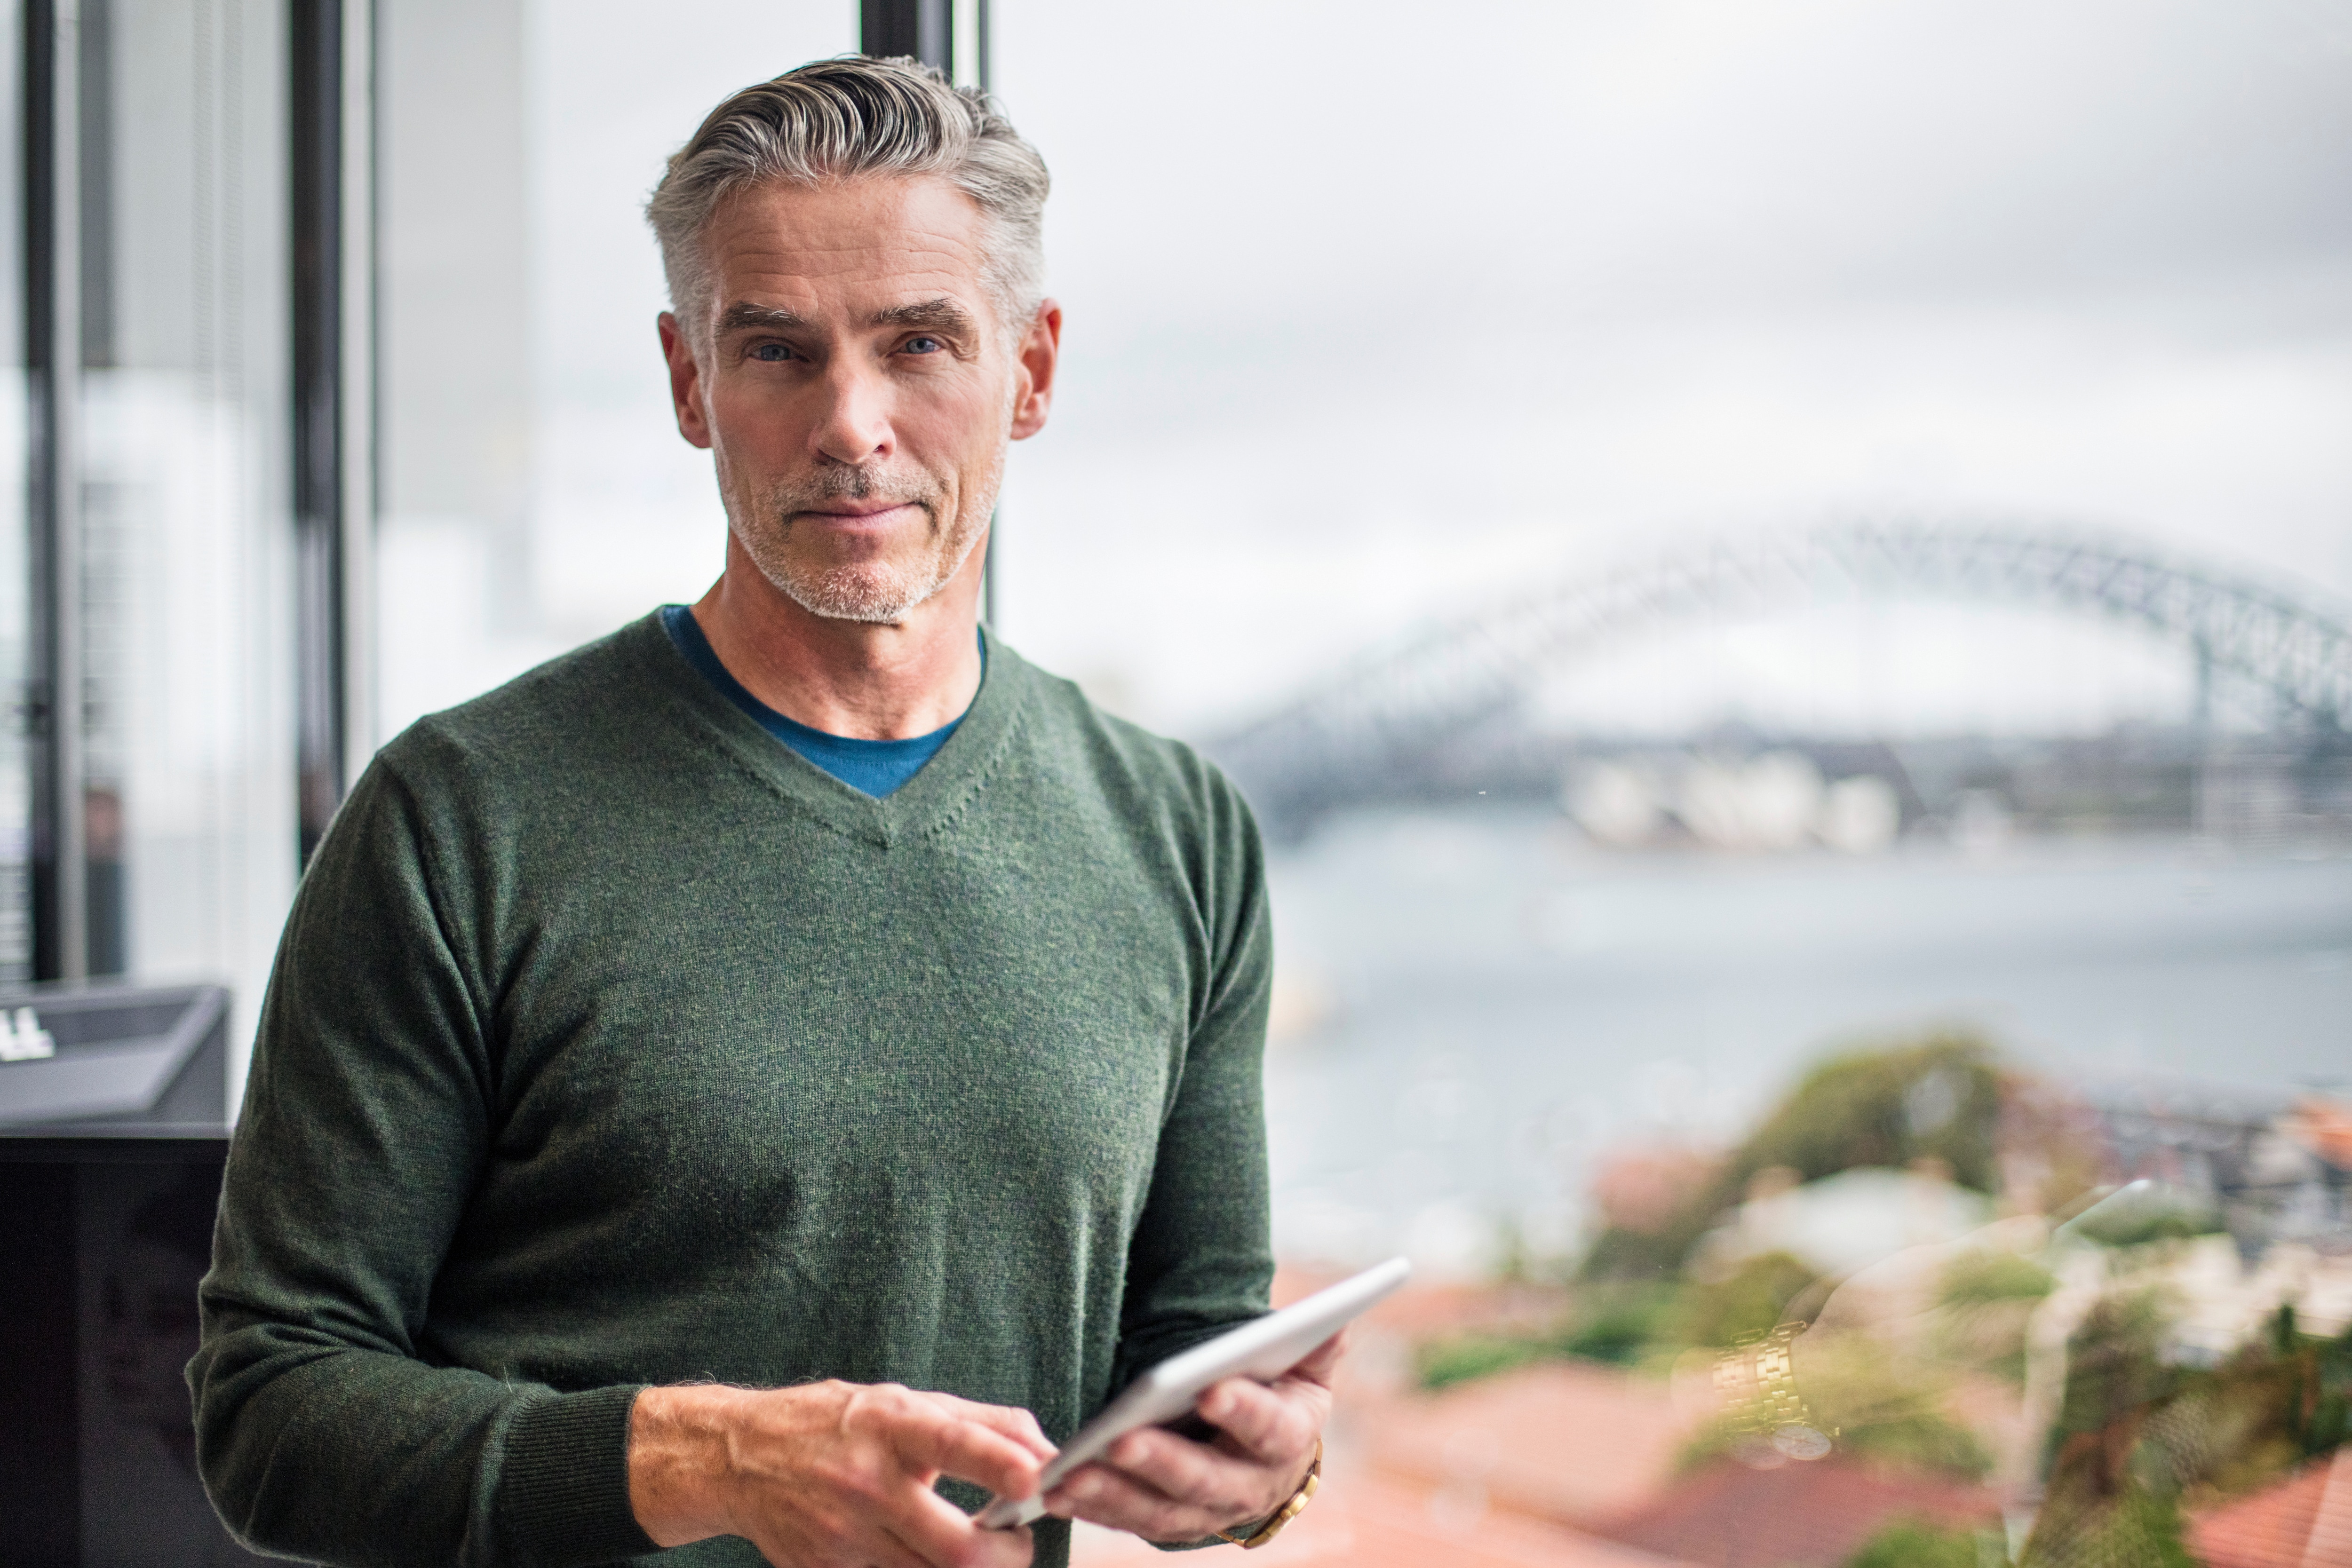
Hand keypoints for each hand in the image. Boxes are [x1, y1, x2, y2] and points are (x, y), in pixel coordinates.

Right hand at [629, 1380, 1052, 1567]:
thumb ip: (978, 1423)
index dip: (997, 1463)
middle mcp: (867, 1484)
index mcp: (888, 1426)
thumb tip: (1045, 1448)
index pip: (950, 1443)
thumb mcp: (903, 1401)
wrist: (740, 1459)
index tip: (1035, 1479)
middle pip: (953, 1545)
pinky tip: (926, 1555)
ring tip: (980, 1550)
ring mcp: (845, 1536)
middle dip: (1004, 1555)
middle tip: (1018, 1542)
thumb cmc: (838, 1423)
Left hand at [1042, 1331, 1341, 1543]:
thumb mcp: (1305, 1370)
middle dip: (1163, 1461)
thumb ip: (1316, 1344)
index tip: (1211, 1387)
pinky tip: (1056, 1491)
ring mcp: (1206, 1513)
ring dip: (1114, 1495)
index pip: (1269, 1428)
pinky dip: (1092, 1509)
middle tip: (1122, 1439)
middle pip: (1206, 1479)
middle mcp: (1248, 1487)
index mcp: (1287, 1439)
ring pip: (1159, 1511)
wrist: (1266, 1459)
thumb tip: (1337, 1318)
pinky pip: (1127, 1522)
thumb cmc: (1280, 1396)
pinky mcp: (1167, 1524)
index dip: (1244, 1409)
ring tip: (1071, 1475)